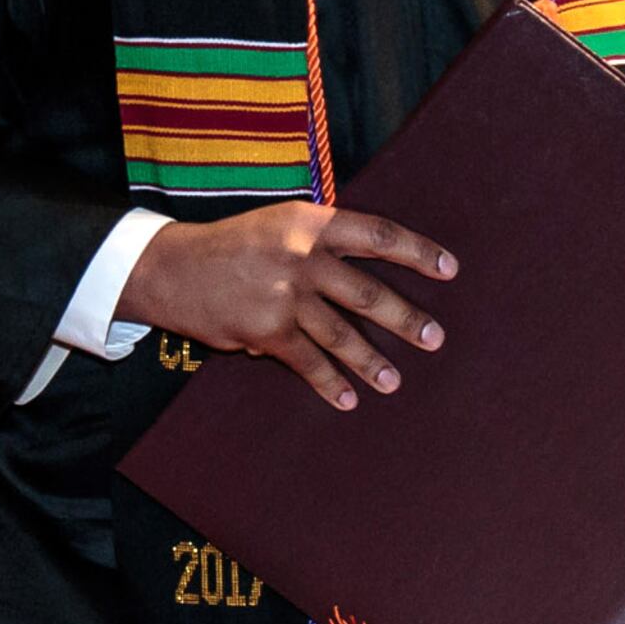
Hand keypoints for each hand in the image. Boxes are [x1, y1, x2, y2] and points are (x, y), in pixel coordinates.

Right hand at [119, 202, 456, 411]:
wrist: (173, 269)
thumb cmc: (233, 246)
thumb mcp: (279, 224)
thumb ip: (322, 241)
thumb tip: (368, 270)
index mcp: (310, 223)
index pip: (378, 236)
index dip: (418, 253)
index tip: (451, 269)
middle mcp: (302, 257)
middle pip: (368, 293)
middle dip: (407, 320)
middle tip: (435, 338)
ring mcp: (284, 296)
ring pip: (343, 335)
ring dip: (373, 362)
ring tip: (395, 381)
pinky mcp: (266, 331)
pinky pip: (308, 362)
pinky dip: (330, 384)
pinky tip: (348, 400)